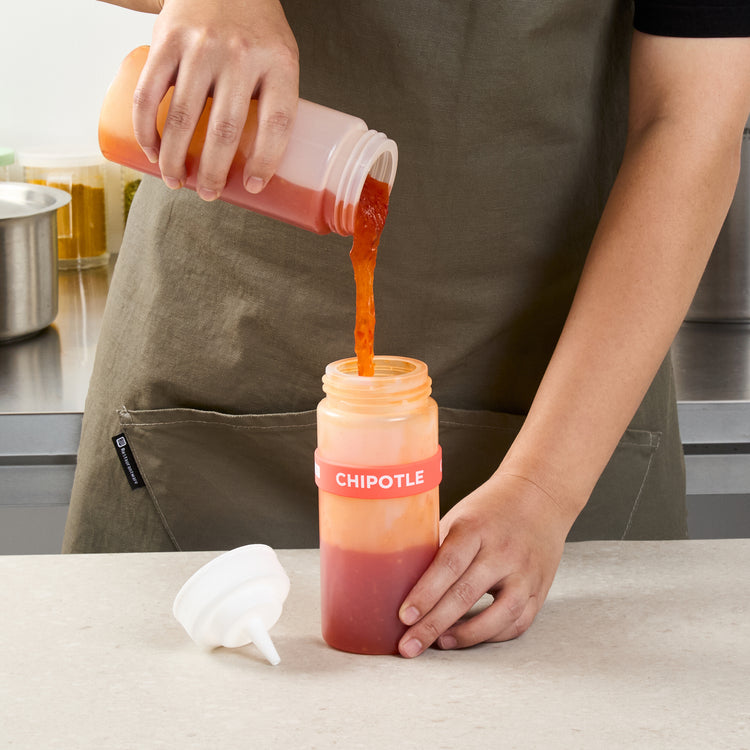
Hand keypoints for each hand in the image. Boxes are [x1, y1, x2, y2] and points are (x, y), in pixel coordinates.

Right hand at [132, 0, 298, 199]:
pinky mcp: (166, 41)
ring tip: (176, 182)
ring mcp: (201, 46)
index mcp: (278, 63)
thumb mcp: (279, 59)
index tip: (253, 187)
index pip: (276, 123)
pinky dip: (146, 129)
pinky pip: (150, 93)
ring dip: (175, 159)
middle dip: (213, 173)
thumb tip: (259, 163)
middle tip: (209, 195)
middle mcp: (240, 54)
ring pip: (184, 118)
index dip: (265, 161)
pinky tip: (150, 151)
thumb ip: (273, 102)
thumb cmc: (256, 31)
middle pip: (225, 129)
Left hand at [397, 472, 572, 656]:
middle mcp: (503, 551)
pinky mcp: (539, 589)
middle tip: (409, 647)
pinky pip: (517, 622)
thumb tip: (402, 580)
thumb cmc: (489, 509)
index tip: (404, 616)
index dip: (425, 593)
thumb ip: (437, 547)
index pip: (448, 565)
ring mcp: (525, 572)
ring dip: (466, 636)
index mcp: (476, 528)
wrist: (540, 496)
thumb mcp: (460, 516)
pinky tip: (469, 637)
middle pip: (465, 594)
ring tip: (439, 643)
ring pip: (498, 615)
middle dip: (433, 625)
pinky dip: (492, 635)